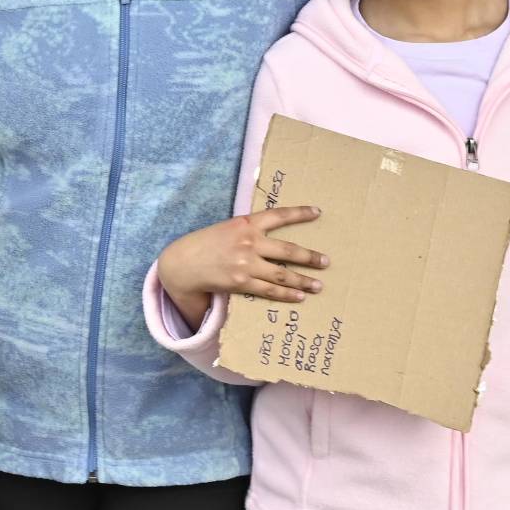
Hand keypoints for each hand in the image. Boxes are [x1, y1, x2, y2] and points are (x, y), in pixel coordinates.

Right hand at [156, 207, 328, 328]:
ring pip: (282, 273)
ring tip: (318, 286)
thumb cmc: (206, 243)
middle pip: (288, 250)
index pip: (279, 215)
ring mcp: (246, 263)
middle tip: (327, 262)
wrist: (182, 262)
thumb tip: (270, 236)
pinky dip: (286, 293)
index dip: (299, 213)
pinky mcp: (241, 282)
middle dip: (310, 257)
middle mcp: (249, 241)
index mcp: (246, 222)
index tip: (317, 212)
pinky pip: (269, 290)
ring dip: (303, 280)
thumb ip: (249, 229)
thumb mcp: (228, 228)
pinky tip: (299, 296)